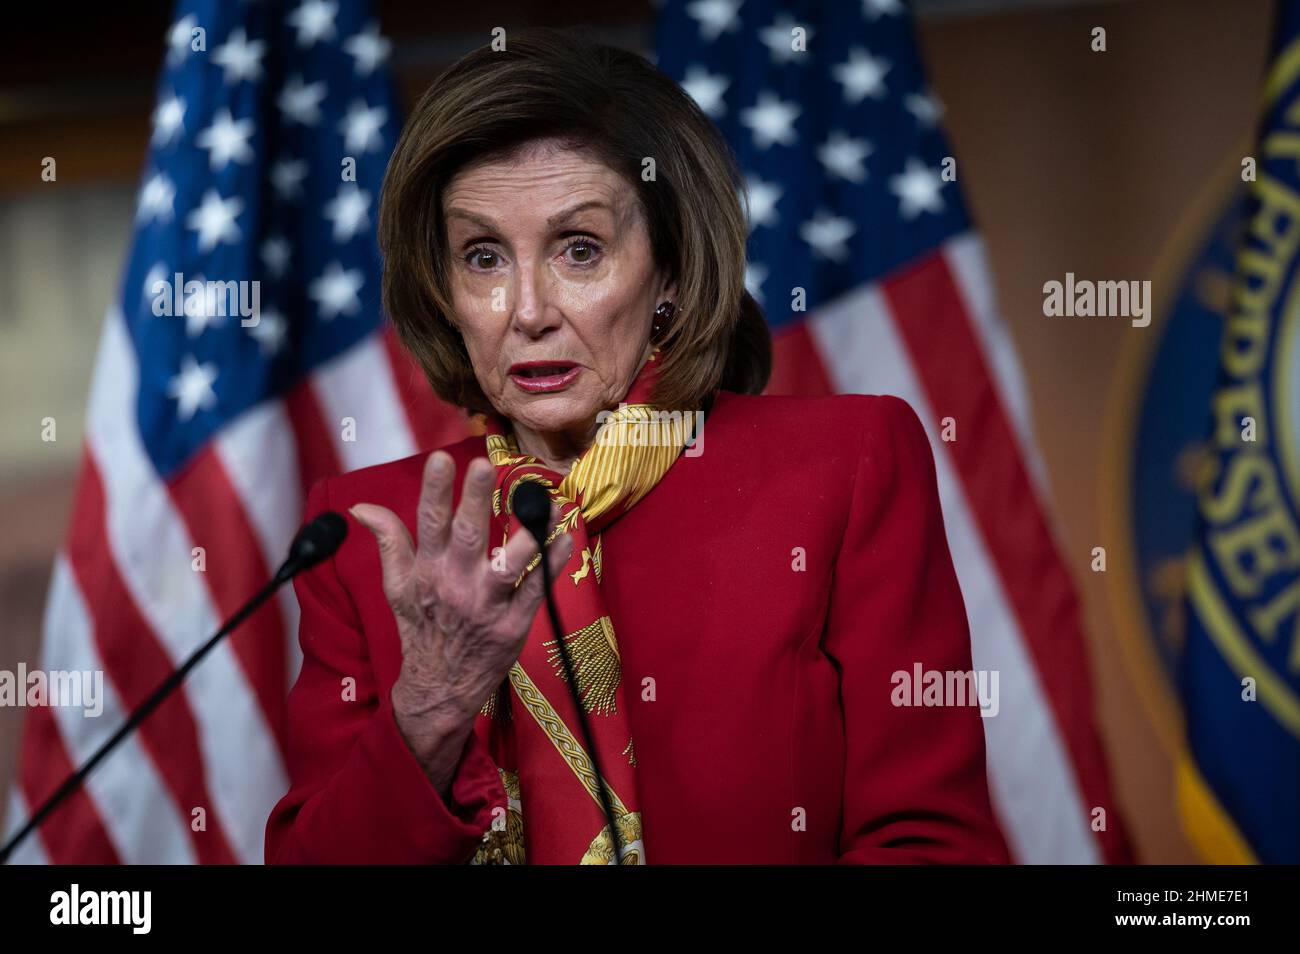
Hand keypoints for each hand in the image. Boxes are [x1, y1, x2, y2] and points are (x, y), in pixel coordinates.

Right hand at [350, 450, 570, 791]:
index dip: (435, 491)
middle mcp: (456, 585)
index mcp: (427, 571)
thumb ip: (388, 541)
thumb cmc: (421, 627)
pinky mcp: (514, 625)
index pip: (428, 523)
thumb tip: (361, 507)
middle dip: (475, 500)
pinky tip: (566, 538)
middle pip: (467, 536)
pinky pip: (536, 589)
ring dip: (529, 533)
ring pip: (509, 564)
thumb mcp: (397, 586)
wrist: (438, 688)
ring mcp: (487, 606)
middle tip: (484, 464)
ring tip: (546, 503)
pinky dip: (553, 564)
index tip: (441, 458)